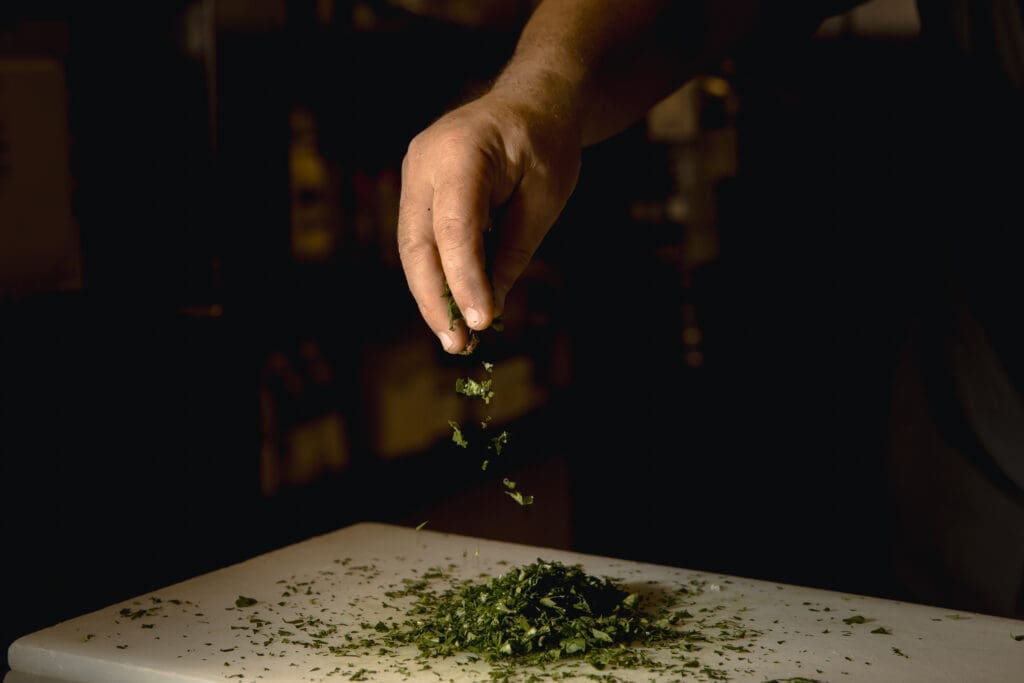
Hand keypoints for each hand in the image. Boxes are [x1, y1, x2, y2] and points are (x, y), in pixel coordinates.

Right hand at [397, 91, 581, 352]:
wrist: (530, 103)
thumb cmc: (546, 145)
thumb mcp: (545, 198)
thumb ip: (513, 250)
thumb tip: (487, 308)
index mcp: (462, 151)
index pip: (455, 227)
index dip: (464, 278)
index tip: (481, 321)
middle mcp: (424, 161)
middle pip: (418, 243)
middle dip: (435, 300)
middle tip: (458, 345)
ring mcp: (414, 174)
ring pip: (413, 248)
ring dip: (432, 296)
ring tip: (457, 340)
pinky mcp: (417, 190)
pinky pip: (421, 242)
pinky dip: (437, 277)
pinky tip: (455, 310)